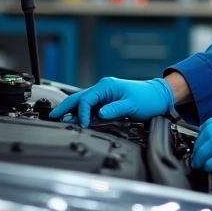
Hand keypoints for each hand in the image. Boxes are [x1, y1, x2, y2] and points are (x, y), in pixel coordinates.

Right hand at [48, 77, 173, 126]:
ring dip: (72, 111)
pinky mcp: (107, 101)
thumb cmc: (147, 98)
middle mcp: (103, 89)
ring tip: (60, 120)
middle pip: (78, 98)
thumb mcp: (132, 105)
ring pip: (83, 102)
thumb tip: (99, 114)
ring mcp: (104, 95)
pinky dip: (81, 113)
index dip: (81, 112)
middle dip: (65, 107)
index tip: (81, 124)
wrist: (158, 96)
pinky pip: (90, 107)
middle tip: (53, 116)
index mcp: (107, 86)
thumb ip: (114, 110)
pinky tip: (75, 120)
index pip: (86, 99)